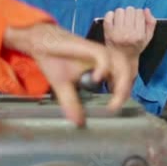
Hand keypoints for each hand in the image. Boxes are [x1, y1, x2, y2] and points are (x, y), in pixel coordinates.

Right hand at [3, 23, 133, 125]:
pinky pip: (102, 55)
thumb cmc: (54, 61)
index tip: (112, 108)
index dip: (123, 93)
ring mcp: (96, 51)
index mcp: (101, 66)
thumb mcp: (63, 87)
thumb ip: (72, 103)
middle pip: (126, 69)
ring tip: (114, 96)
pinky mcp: (87, 45)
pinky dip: (104, 67)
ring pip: (120, 61)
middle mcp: (103, 58)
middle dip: (125, 89)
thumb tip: (78, 123)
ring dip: (121, 79)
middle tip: (115, 106)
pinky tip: (96, 79)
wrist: (40, 42)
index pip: (122, 77)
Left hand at [103, 7, 156, 64]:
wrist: (121, 59)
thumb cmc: (135, 47)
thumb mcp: (148, 38)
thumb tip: (146, 10)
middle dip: (130, 13)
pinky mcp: (107, 32)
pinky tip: (114, 21)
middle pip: (130, 10)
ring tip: (122, 21)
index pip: (140, 12)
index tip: (138, 19)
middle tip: (130, 20)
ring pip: (120, 11)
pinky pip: (108, 15)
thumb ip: (151, 23)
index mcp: (139, 35)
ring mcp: (116, 33)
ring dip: (121, 14)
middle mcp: (128, 34)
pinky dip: (111, 15)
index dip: (139, 14)